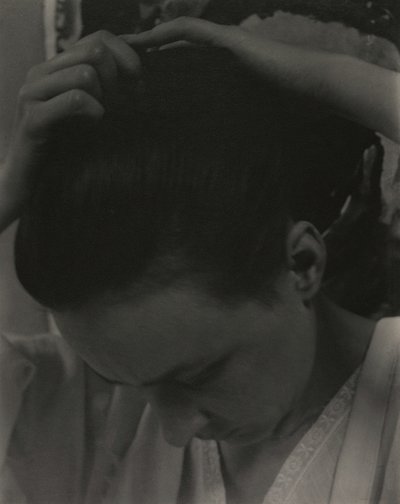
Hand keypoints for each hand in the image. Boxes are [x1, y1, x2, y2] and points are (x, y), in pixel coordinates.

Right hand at [0, 30, 140, 229]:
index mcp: (57, 67)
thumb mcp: (92, 111)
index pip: (99, 38)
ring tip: (102, 119)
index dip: (127, 56)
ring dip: (105, 99)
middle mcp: (42, 72)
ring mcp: (34, 92)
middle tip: (120, 108)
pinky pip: (74, 100)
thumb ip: (108, 88)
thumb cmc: (66, 147)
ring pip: (86, 73)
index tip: (139, 84)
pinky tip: (95, 124)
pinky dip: (93, 112)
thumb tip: (140, 76)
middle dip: (117, 80)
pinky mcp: (33, 118)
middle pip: (95, 51)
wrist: (32, 180)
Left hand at [123, 17, 399, 142]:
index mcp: (211, 75)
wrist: (312, 88)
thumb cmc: (282, 110)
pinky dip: (165, 35)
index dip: (143, 79)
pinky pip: (190, 31)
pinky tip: (141, 43)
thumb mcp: (237, 124)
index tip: (118, 93)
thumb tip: (200, 163)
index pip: (170, 72)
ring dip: (141, 44)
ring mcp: (219, 44)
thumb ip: (216, 133)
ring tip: (110, 52)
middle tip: (103, 70)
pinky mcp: (228, 39)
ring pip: (171, 38)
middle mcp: (211, 55)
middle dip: (132, 60)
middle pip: (164, 52)